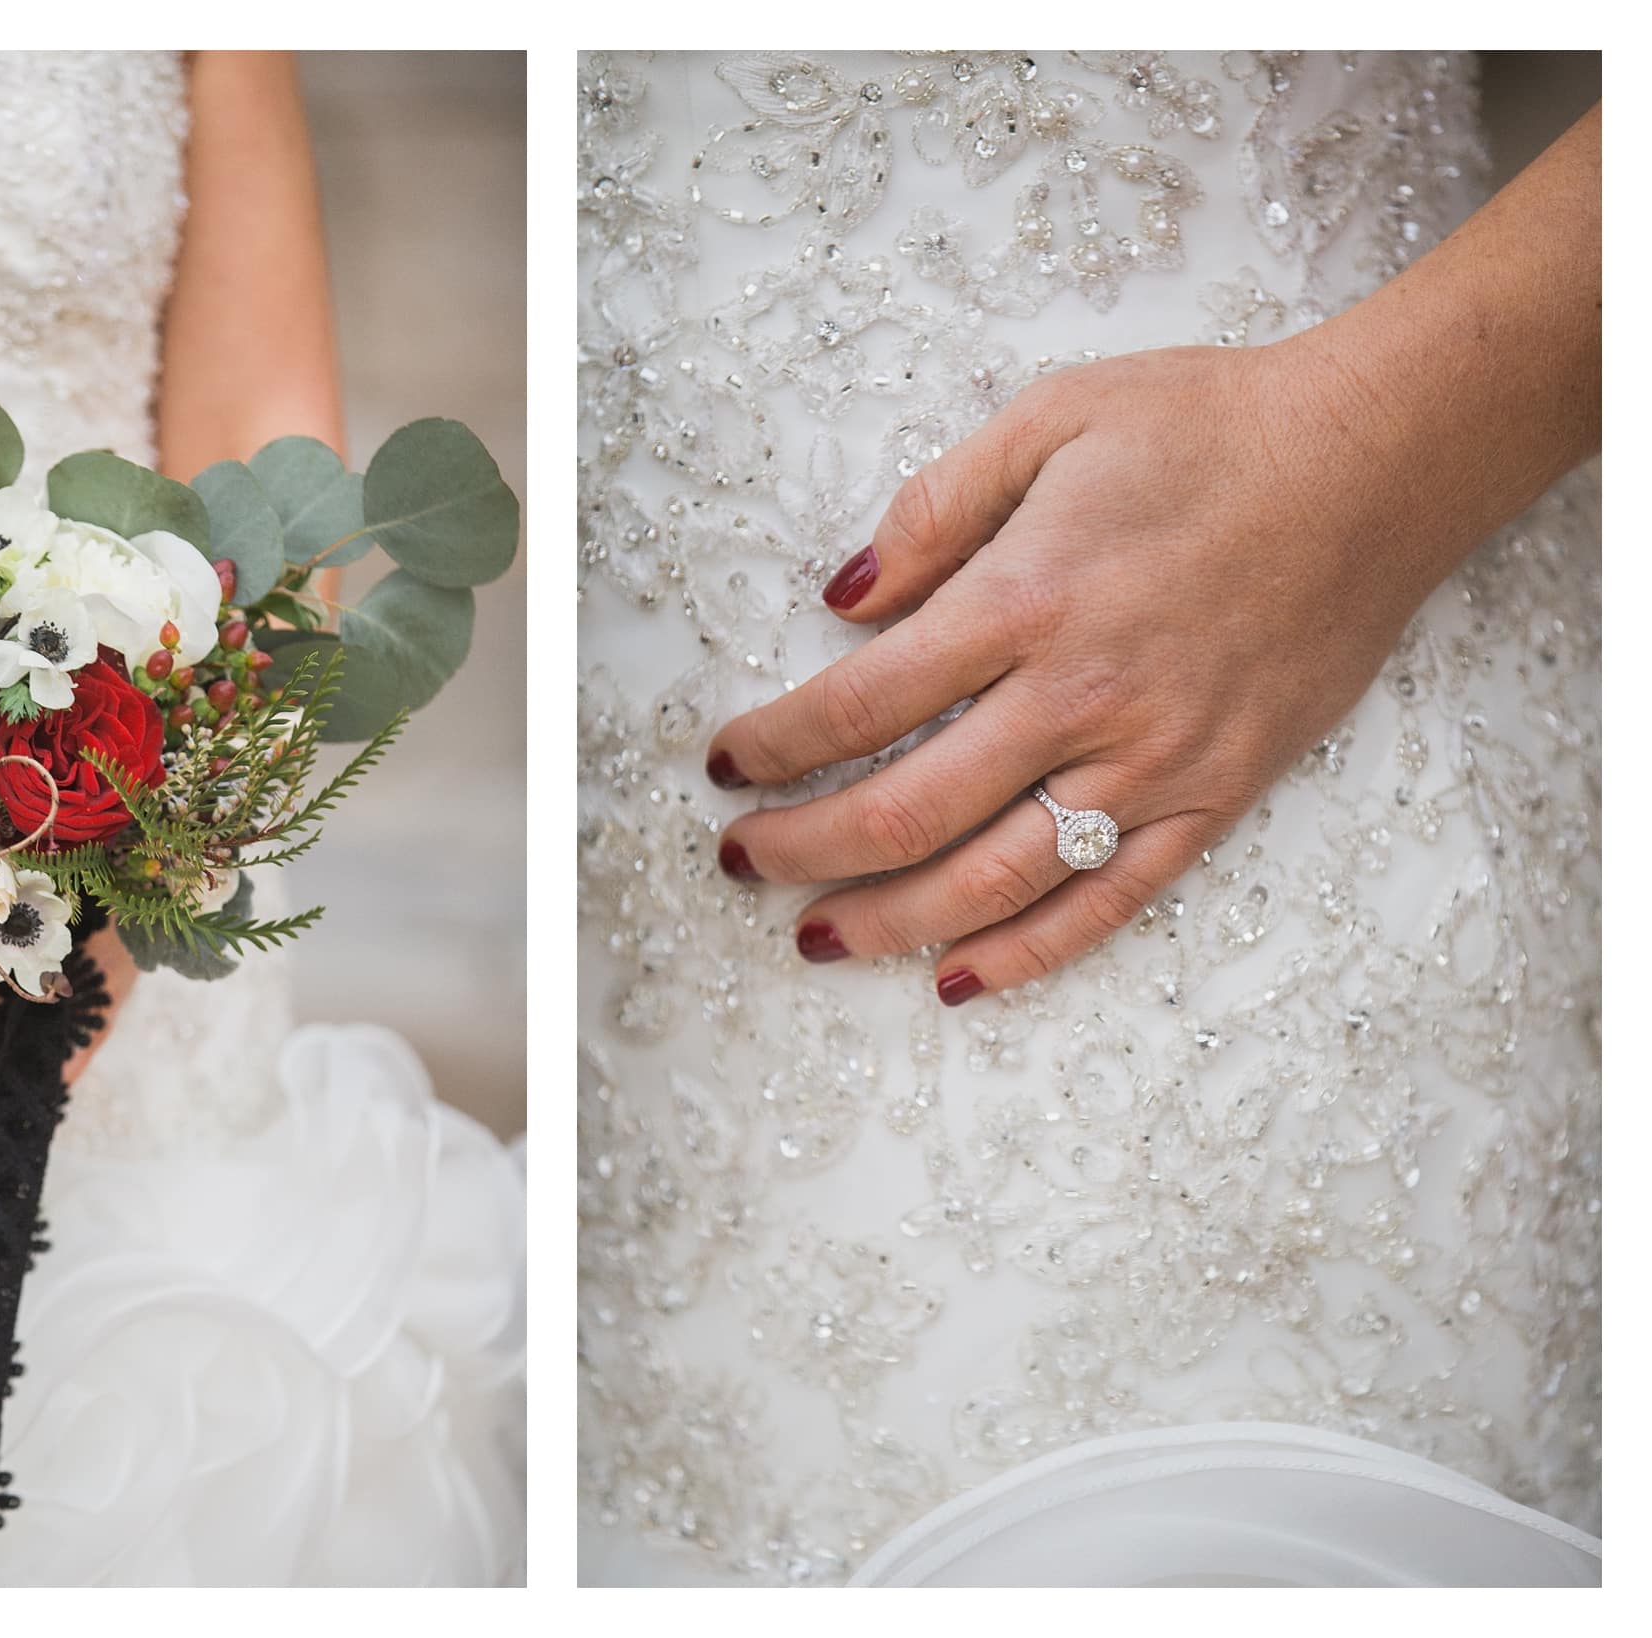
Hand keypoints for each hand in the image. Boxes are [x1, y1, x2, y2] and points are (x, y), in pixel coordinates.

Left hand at [705, 340, 1474, 1003]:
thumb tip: (844, 599)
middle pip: (908, 811)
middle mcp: (1083, 697)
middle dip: (804, 848)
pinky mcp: (1217, 795)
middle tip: (741, 863)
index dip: (776, 745)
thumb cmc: (1209, 426)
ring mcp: (1155, 761)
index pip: (860, 701)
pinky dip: (1028, 954)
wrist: (1378, 461)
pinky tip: (957, 981)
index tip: (727, 764)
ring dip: (889, 921)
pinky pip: (1110, 903)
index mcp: (1026, 598)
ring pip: (996, 880)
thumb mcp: (1051, 416)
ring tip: (815, 939)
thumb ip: (935, 509)